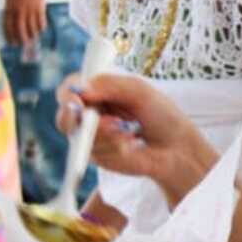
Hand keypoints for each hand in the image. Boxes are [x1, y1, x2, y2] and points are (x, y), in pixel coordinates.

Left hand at [3, 0, 47, 55]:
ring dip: (32, 34)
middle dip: (22, 39)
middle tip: (24, 44)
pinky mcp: (40, 6)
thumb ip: (10, 8)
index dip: (10, 36)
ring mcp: (30, 8)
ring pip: (31, 27)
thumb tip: (11, 20)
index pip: (8, 25)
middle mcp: (19, 10)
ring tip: (33, 37)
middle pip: (20, 29)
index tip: (12, 43)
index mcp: (10, 7)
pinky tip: (40, 29)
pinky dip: (41, 27)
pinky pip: (41, 21)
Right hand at [63, 71, 216, 202]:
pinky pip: (97, 151)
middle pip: (65, 116)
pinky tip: (131, 144)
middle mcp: (90, 114)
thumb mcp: (138, 90)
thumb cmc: (160, 114)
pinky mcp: (99, 157)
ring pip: (82, 136)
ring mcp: (92, 137)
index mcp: (97, 92)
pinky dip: (115, 146)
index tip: (77, 97)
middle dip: (77, 117)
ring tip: (129, 130)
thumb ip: (110, 85)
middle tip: (93, 117)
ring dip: (106, 133)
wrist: (177, 146)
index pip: (70, 88)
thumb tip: (82, 89)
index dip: (68, 92)